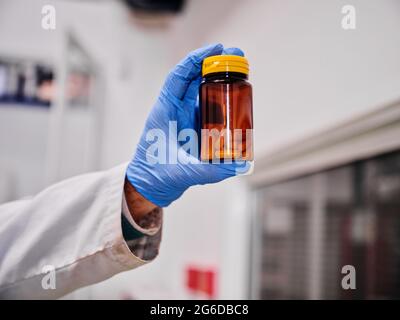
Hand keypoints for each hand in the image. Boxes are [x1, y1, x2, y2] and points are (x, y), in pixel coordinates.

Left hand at [126, 44, 248, 206]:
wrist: (148, 186)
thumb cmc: (154, 175)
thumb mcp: (181, 172)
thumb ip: (209, 170)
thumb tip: (239, 165)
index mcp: (165, 111)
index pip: (179, 76)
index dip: (197, 59)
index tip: (218, 49)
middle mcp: (174, 109)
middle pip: (193, 78)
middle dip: (214, 64)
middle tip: (237, 56)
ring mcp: (183, 117)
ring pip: (201, 91)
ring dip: (218, 80)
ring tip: (239, 73)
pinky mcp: (191, 127)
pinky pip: (206, 107)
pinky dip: (219, 99)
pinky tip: (234, 99)